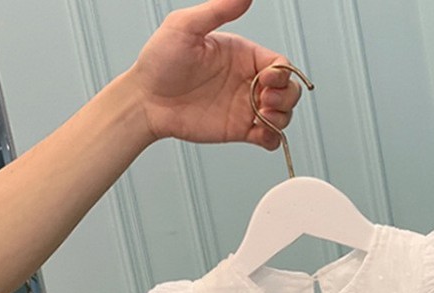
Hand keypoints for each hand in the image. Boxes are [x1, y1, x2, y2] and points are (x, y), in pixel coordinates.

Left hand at [128, 0, 301, 148]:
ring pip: (283, 115)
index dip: (282, 74)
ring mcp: (245, 107)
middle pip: (288, 90)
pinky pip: (268, 138)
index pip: (280, 64)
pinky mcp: (239, 130)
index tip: (266, 79)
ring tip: (263, 117)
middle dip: (286, 97)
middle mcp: (247, 81)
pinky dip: (272, 139)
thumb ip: (218, 10)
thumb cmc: (159, 61)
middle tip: (267, 102)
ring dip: (282, 118)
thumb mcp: (185, 26)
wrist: (145, 101)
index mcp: (242, 55)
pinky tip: (261, 134)